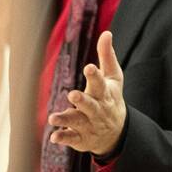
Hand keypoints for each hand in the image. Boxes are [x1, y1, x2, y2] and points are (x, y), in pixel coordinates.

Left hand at [49, 30, 126, 155]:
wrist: (117, 133)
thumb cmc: (111, 98)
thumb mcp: (113, 78)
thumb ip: (107, 56)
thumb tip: (107, 32)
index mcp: (104, 94)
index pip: (100, 84)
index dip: (94, 76)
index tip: (88, 67)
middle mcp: (98, 110)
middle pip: (91, 105)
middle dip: (82, 101)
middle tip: (73, 94)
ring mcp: (90, 125)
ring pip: (78, 122)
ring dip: (66, 120)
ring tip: (53, 118)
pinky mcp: (81, 138)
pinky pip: (72, 138)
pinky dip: (64, 138)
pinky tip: (53, 136)